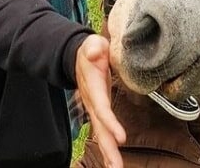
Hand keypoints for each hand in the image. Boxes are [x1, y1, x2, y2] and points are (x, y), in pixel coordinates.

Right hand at [76, 35, 125, 167]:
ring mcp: (95, 108)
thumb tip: (94, 52)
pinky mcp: (99, 110)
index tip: (121, 138)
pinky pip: (104, 131)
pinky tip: (113, 161)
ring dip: (109, 153)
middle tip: (116, 167)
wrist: (78, 56)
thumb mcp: (92, 44)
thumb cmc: (90, 49)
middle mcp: (93, 102)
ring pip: (101, 134)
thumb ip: (93, 47)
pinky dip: (108, 147)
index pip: (101, 108)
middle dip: (108, 148)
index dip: (110, 123)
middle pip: (100, 128)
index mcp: (94, 87)